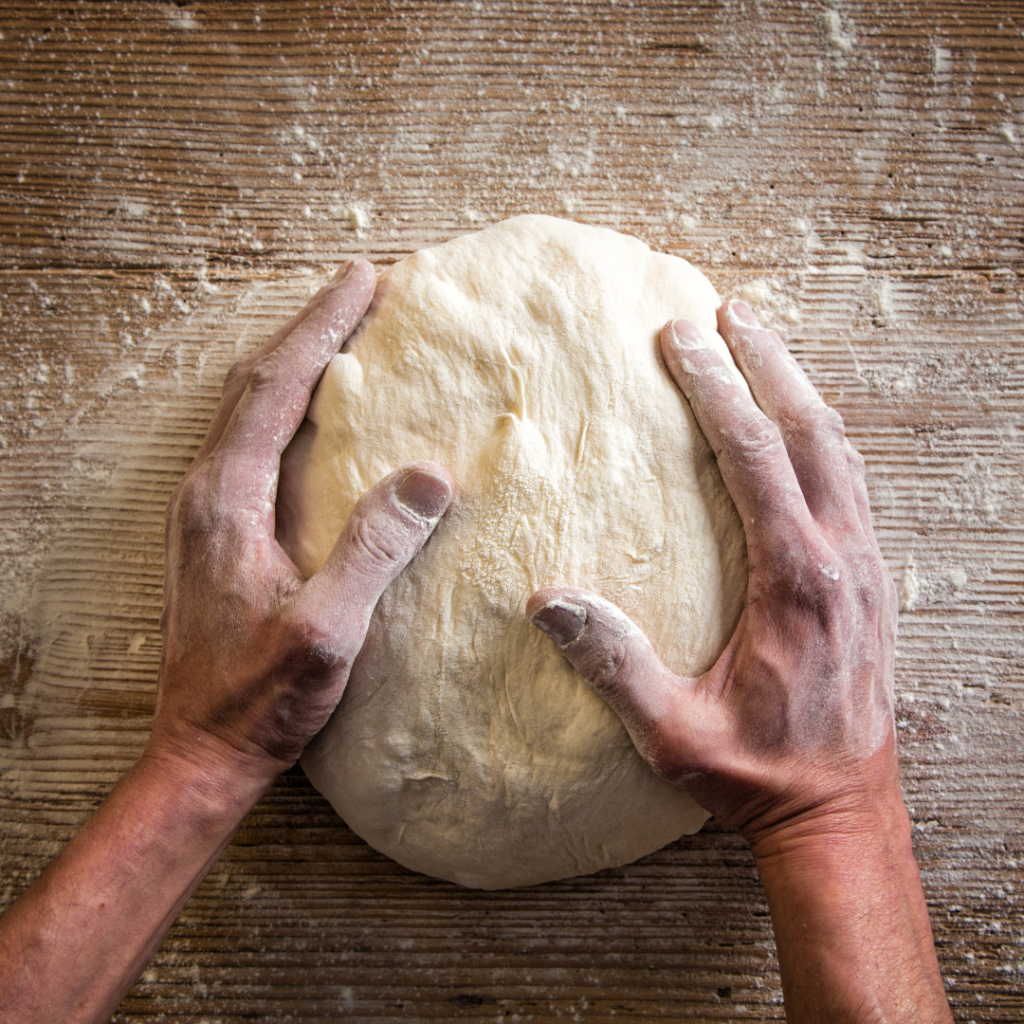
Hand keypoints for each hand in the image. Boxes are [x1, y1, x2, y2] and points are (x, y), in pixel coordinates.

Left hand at [152, 260, 453, 786]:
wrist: (202, 749)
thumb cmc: (260, 696)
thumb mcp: (327, 628)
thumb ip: (373, 547)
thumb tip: (427, 475)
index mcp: (226, 501)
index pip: (275, 388)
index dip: (320, 328)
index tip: (363, 280)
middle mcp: (205, 493)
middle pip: (255, 385)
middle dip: (308, 330)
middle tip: (359, 290)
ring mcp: (204, 513)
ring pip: (247, 411)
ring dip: (293, 364)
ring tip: (340, 335)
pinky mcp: (214, 534)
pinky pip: (248, 445)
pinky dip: (283, 407)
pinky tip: (312, 416)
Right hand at [528, 301, 951, 1023]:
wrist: (840, 811)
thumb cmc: (755, 775)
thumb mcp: (672, 735)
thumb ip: (613, 666)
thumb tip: (547, 601)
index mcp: (796, 583)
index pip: (756, 458)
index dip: (718, 390)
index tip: (682, 338)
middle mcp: (842, 561)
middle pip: (811, 432)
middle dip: (765, 364)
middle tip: (724, 313)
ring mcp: (866, 569)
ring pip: (842, 452)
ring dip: (800, 392)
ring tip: (761, 346)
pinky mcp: (872, 583)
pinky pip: (853, 485)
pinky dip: (823, 438)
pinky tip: (800, 427)